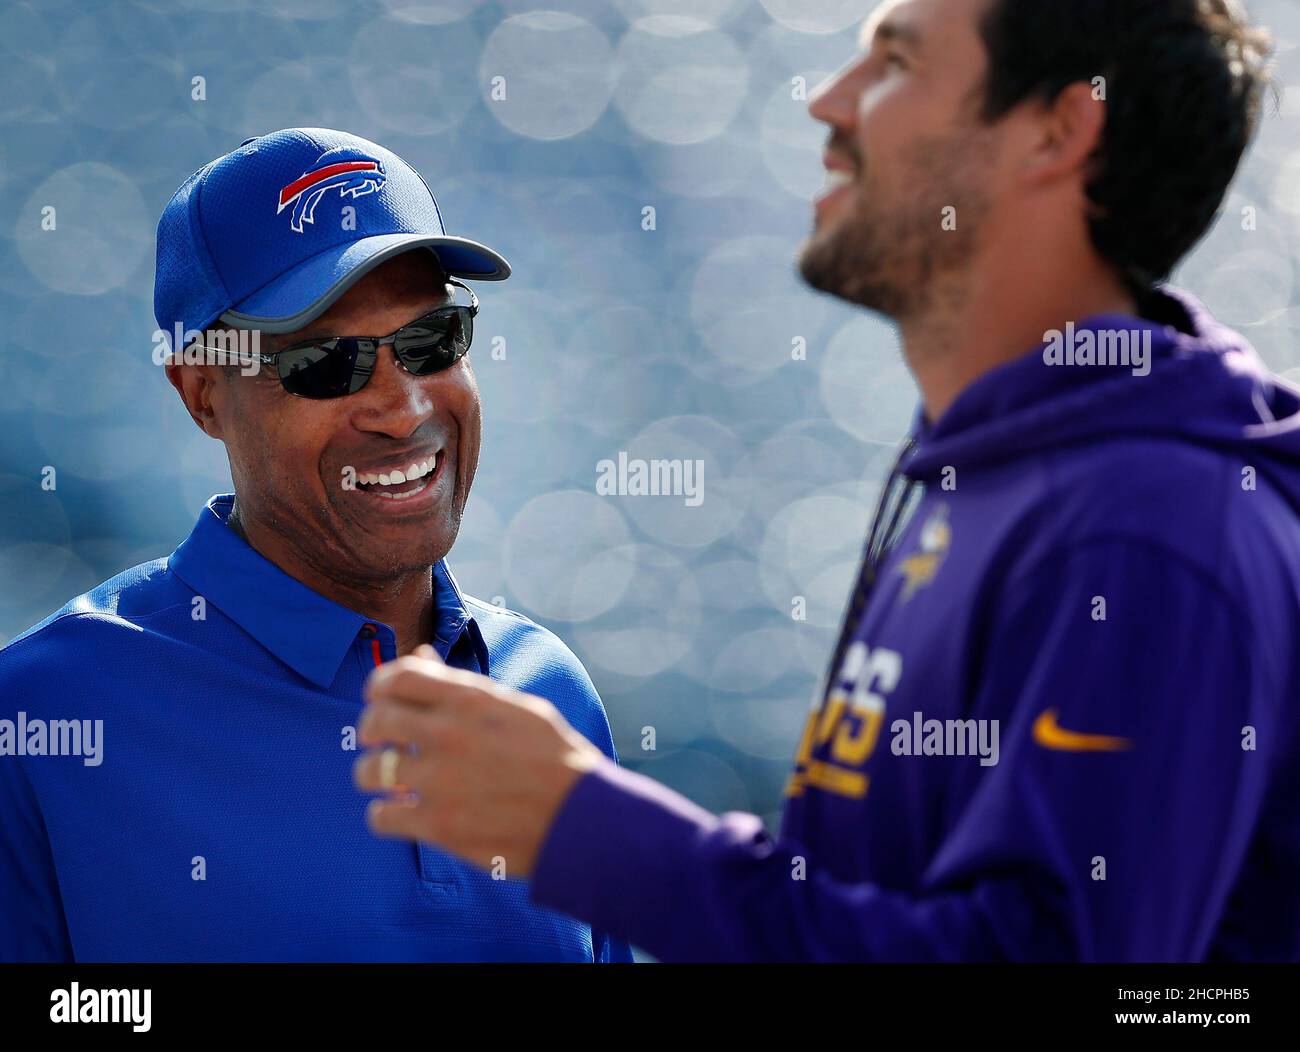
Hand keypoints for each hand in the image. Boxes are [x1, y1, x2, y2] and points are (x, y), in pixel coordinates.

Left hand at [352, 645, 604, 878]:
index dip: (379, 686)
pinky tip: (404, 813)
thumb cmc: (552, 757)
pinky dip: (386, 816)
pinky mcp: (438, 825)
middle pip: (375, 720)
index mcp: (470, 699)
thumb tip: (421, 655)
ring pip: (368, 770)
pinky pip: (380, 816)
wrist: (581, 817)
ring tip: (392, 781)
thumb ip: (462, 685)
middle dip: (370, 730)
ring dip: (374, 775)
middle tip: (379, 742)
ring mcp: (440, 781)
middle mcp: (448, 734)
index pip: (397, 677)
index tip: (380, 699)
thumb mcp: (515, 707)